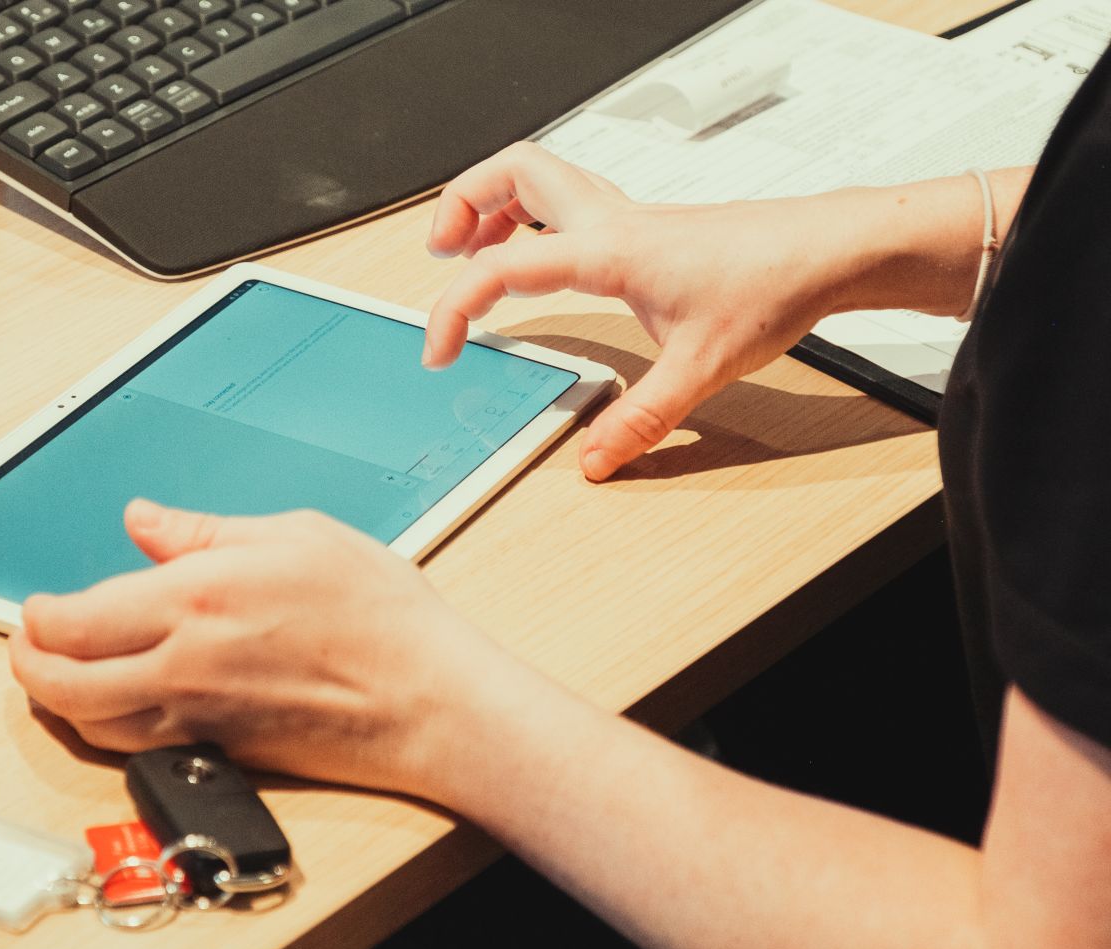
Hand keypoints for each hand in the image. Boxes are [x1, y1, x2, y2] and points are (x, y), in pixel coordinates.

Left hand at [8, 499, 526, 792]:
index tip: (38, 606)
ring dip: (58, 701)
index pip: (76, 621)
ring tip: (56, 675)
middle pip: (64, 684)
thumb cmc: (377, 614)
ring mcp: (200, 718)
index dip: (40, 618)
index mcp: (195, 600)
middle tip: (26, 644)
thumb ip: (206, 531)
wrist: (426, 699)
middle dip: (28, 664)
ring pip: (93, 725)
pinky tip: (116, 709)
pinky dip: (105, 730)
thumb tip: (145, 520)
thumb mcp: (296, 536)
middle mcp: (183, 666)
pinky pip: (137, 749)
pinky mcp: (222, 751)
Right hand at [424, 142, 868, 480]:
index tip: (442, 350)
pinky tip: (544, 262)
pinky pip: (568, 202)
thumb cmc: (772, 285)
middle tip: (440, 252)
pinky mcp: (643, 225)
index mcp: (608, 249)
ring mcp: (627, 215)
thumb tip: (596, 459)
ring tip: (473, 249)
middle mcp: (610, 220)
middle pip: (512, 170)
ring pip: (539, 175)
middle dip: (461, 202)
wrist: (826, 249)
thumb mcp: (700, 367)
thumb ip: (642, 419)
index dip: (455, 307)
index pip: (502, 264)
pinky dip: (532, 218)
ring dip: (494, 200)